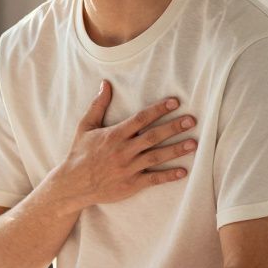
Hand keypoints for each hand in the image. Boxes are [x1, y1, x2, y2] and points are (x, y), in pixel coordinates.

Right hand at [47, 80, 196, 209]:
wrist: (73, 184)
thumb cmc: (80, 153)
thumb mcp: (85, 126)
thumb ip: (98, 105)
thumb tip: (105, 83)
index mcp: (114, 135)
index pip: (140, 119)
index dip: (158, 110)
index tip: (174, 102)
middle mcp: (123, 151)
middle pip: (152, 137)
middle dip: (173, 127)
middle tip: (192, 120)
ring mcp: (128, 168)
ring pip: (156, 157)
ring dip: (176, 150)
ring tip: (194, 143)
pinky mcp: (130, 184)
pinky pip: (152, 180)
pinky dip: (168, 176)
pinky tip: (183, 171)